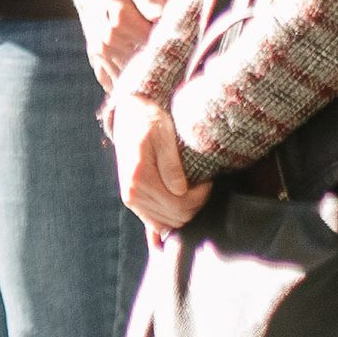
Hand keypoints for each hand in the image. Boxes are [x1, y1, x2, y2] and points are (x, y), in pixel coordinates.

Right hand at [112, 96, 211, 238]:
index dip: (200, 196)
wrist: (130, 114)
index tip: (207, 181)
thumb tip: (181, 190)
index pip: (179, 204)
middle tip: (202, 185)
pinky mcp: (132, 199)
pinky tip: (177, 213)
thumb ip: (172, 164)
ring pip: (167, 222)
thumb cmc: (150, 121)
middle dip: (195, 204)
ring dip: (184, 211)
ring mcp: (131, 198)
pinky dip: (167, 222)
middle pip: (175, 216)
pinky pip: (153, 222)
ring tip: (191, 191)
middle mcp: (132, 192)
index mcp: (139, 178)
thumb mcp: (164, 136)